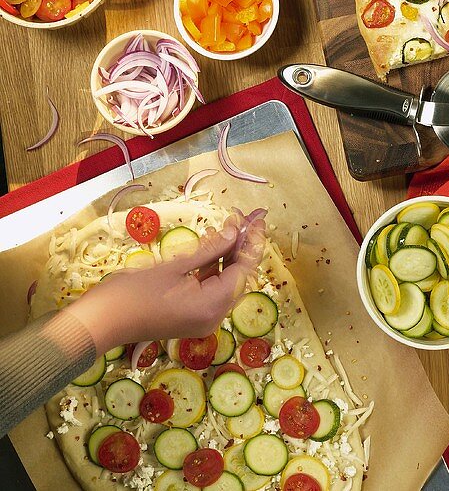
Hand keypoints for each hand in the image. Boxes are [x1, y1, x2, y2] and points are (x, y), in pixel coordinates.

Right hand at [65, 213, 264, 353]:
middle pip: (237, 276)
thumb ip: (210, 250)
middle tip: (246, 217)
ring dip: (228, 254)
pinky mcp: (191, 317)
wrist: (101, 322)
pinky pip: (211, 289)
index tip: (258, 218)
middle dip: (242, 246)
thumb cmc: (133, 292)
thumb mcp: (175, 265)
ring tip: (230, 224)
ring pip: (225, 281)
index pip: (243, 270)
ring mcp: (202, 319)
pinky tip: (212, 243)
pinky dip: (213, 267)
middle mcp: (213, 317)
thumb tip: (235, 231)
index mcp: (212, 306)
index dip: (252, 242)